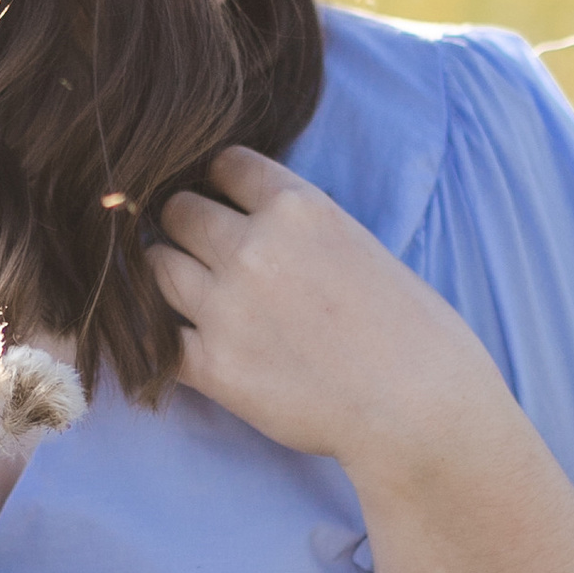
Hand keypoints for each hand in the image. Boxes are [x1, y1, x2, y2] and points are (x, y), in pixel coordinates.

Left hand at [149, 145, 456, 459]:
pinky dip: (158, 340)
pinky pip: (154, 339)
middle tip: (199, 250)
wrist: (419, 409)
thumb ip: (303, 227)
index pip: (224, 164)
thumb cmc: (412, 331)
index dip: (220, 182)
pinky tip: (176, 342)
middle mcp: (253, 247)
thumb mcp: (361, 243)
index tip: (224, 201)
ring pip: (154, 266)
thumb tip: (260, 222)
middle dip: (185, 226)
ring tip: (187, 293)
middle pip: (177, 211)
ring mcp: (225, 307)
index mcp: (298, 208)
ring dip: (167, 275)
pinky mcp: (213, 367)